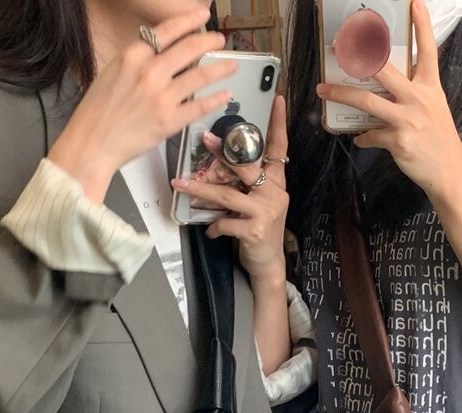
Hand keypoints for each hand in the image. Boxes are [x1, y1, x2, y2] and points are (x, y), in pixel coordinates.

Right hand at [49, 7, 236, 203]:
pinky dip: (216, 99)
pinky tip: (225, 94)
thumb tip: (162, 54)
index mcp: (133, 56)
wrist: (93, 143)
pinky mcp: (170, 121)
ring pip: (201, 76)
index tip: (202, 15)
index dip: (190, 20)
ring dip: (220, 68)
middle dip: (210, 41)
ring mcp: (162, 97)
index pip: (168, 30)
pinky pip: (200, 106)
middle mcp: (150, 72)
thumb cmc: (98, 112)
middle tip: (220, 39)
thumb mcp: (113, 72)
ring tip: (231, 65)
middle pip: (190, 48)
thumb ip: (138, 61)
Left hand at [171, 95, 289, 287]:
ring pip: (227, 195)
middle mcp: (274, 193)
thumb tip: (218, 169)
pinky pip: (225, 222)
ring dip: (201, 190)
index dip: (278, 124)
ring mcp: (265, 211)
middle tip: (204, 139)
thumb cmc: (259, 230)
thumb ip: (246, 185)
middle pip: (247, 166)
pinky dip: (213, 226)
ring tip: (182, 186)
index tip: (277, 101)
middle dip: (223, 152)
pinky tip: (209, 229)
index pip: (279, 148)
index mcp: (276, 182)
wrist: (268, 263)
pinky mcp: (254, 230)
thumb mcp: (258, 203)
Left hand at [316, 0, 461, 199]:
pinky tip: (360, 139)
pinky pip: (371, 135)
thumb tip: (387, 91)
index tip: (414, 3)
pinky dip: (362, 138)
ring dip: (341, 94)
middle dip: (357, 55)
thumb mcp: (434, 109)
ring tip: (324, 90)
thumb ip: (413, 95)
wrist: (449, 172)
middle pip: (383, 69)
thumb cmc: (439, 141)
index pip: (426, 50)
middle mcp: (419, 98)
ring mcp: (408, 119)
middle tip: (338, 46)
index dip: (421, 25)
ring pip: (367, 101)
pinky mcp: (399, 141)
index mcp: (430, 87)